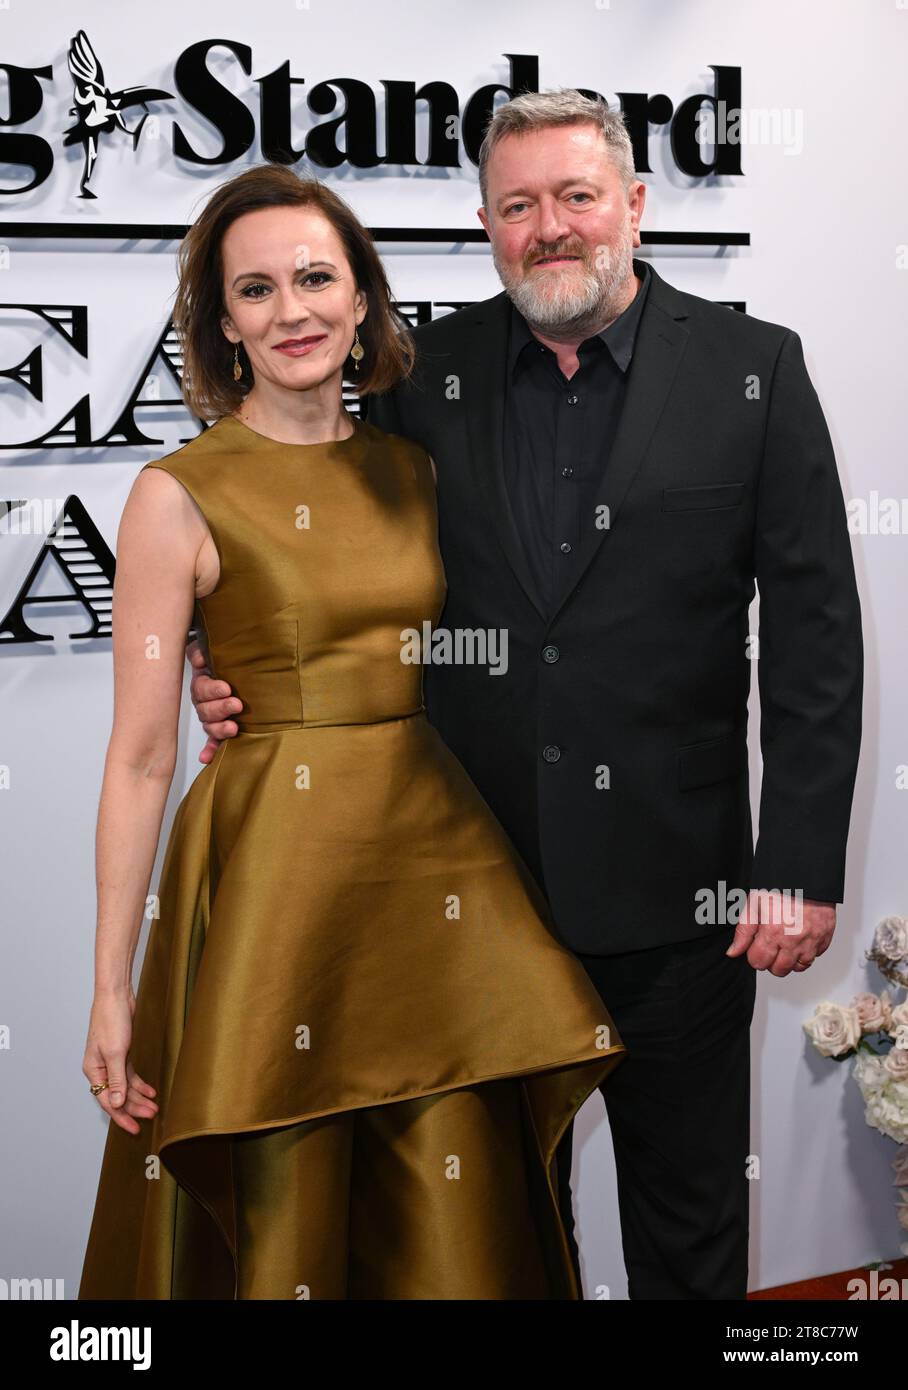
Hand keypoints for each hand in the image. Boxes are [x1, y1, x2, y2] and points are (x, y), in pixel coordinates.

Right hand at [83, 990, 158, 1135]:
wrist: (116, 996)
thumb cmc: (111, 1020)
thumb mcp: (115, 1053)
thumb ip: (117, 1079)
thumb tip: (116, 1104)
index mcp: (93, 1070)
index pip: (107, 1100)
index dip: (121, 1116)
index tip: (134, 1128)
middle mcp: (101, 1068)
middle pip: (117, 1095)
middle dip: (134, 1107)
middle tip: (151, 1116)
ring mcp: (111, 1061)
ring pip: (125, 1086)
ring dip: (139, 1097)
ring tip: (154, 1107)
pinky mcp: (122, 1053)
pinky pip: (130, 1074)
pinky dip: (140, 1083)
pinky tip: (151, 1091)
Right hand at [185, 637, 242, 763]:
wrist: (240, 665)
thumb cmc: (226, 659)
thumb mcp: (211, 648)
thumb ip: (201, 650)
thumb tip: (200, 660)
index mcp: (203, 683)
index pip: (201, 689)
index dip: (212, 690)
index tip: (227, 688)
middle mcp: (205, 702)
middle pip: (205, 710)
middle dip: (220, 708)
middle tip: (236, 704)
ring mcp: (213, 717)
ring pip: (210, 726)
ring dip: (219, 729)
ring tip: (233, 728)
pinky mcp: (222, 729)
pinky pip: (213, 741)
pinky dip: (210, 750)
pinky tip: (206, 757)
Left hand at [726, 892, 835, 976]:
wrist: (808, 876)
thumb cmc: (781, 886)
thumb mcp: (754, 904)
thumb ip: (743, 931)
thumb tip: (733, 952)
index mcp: (773, 931)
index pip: (759, 962)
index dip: (754, 956)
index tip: (756, 947)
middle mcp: (793, 940)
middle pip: (779, 970)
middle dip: (771, 962)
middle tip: (771, 946)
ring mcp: (811, 941)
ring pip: (798, 967)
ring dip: (790, 960)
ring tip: (785, 944)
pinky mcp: (824, 939)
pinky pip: (814, 957)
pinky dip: (806, 953)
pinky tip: (800, 940)